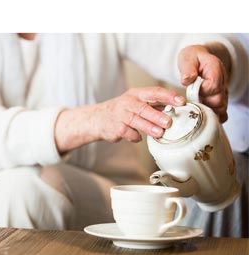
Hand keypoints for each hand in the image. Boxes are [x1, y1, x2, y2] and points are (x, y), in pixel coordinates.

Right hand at [55, 87, 185, 152]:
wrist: (98, 118)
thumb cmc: (121, 111)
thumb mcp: (136, 102)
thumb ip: (153, 105)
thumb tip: (174, 109)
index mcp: (136, 94)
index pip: (154, 92)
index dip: (168, 96)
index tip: (181, 102)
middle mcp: (128, 103)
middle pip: (143, 108)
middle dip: (157, 115)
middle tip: (169, 122)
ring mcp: (120, 115)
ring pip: (135, 121)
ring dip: (148, 127)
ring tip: (159, 133)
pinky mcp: (116, 128)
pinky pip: (127, 133)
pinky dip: (135, 136)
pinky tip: (138, 138)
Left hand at [178, 44, 230, 122]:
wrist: (197, 58)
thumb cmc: (192, 58)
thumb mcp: (187, 59)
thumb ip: (188, 69)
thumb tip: (187, 80)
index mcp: (215, 69)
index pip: (212, 87)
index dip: (202, 93)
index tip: (191, 93)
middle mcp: (222, 81)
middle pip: (219, 101)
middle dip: (204, 106)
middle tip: (191, 106)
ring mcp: (222, 90)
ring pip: (221, 108)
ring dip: (209, 113)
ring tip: (196, 113)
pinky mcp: (219, 98)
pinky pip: (222, 111)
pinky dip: (215, 116)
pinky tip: (205, 118)